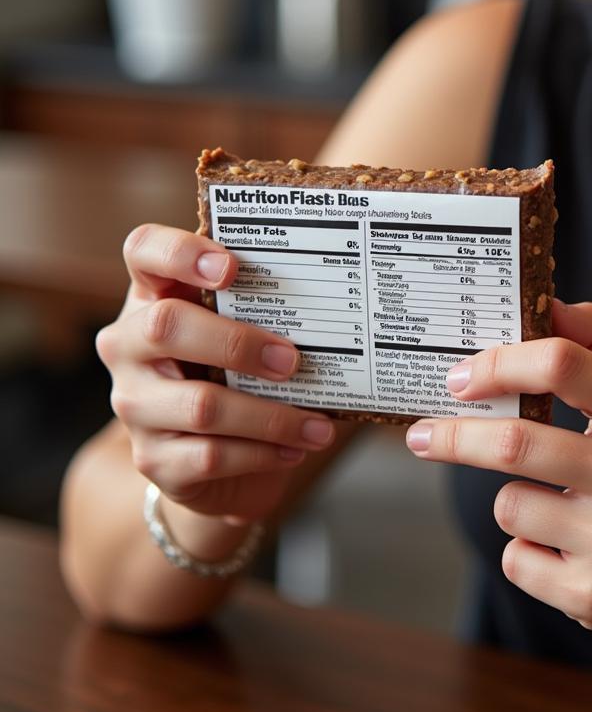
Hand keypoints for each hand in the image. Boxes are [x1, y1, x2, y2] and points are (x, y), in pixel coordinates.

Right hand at [95, 224, 336, 521]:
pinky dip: (264, 453)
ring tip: (319, 425)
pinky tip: (296, 448)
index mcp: (154, 297)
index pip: (144, 251)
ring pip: (199, 405)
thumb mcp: (245, 333)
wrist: (214, 460)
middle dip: (237, 342)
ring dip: (271, 416)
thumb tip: (342, 303)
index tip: (231, 267)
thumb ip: (268, 310)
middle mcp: (129, 346)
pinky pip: (211, 455)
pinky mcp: (152, 459)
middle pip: (164, 326)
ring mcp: (134, 405)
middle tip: (293, 360)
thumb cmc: (236, 376)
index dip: (179, 252)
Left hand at [405, 299, 591, 666]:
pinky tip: (570, 548)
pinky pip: (518, 559)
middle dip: (454, 435)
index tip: (462, 376)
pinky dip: (528, 549)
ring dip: (513, 498)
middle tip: (425, 434)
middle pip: (513, 442)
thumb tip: (546, 301)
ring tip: (556, 504)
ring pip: (509, 504)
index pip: (563, 363)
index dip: (499, 362)